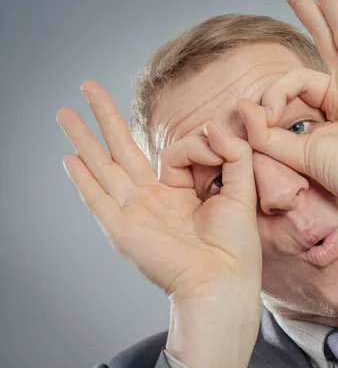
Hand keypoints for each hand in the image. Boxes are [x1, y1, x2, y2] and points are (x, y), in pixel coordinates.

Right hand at [57, 81, 260, 367]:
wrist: (223, 280)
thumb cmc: (235, 245)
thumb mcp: (242, 190)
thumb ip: (233, 153)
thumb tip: (211, 125)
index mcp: (180, 194)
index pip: (174, 153)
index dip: (197, 144)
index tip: (217, 148)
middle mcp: (153, 200)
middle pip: (123, 150)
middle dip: (105, 118)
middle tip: (88, 86)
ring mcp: (134, 213)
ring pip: (103, 166)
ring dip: (83, 138)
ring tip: (65, 112)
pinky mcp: (122, 227)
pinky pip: (97, 197)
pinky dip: (82, 178)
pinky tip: (70, 157)